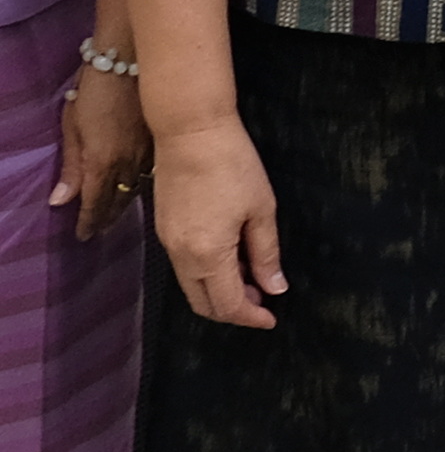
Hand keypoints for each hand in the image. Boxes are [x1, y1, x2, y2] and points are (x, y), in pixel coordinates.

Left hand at [53, 61, 148, 239]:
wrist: (132, 59)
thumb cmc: (95, 90)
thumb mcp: (73, 126)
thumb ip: (70, 166)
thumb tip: (61, 201)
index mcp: (103, 162)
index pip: (95, 203)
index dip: (89, 222)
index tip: (83, 236)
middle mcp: (129, 163)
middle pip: (119, 199)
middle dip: (108, 217)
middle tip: (101, 230)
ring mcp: (149, 152)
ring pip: (138, 188)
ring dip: (126, 203)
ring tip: (118, 213)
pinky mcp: (161, 140)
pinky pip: (151, 172)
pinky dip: (142, 184)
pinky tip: (139, 186)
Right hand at [148, 113, 284, 327]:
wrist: (191, 132)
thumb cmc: (233, 165)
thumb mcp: (261, 210)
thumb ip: (266, 254)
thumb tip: (275, 289)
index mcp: (207, 254)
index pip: (227, 304)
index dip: (250, 317)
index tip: (271, 319)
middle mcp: (180, 256)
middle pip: (203, 302)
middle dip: (233, 310)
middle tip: (262, 302)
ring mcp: (167, 243)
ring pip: (191, 286)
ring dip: (219, 292)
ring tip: (252, 280)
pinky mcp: (163, 229)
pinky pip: (183, 267)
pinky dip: (206, 274)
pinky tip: (230, 261)